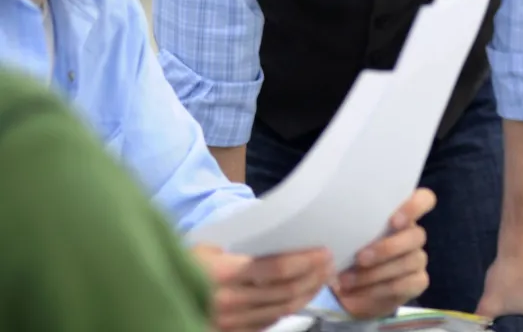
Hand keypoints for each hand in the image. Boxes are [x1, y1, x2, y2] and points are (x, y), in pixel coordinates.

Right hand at [192, 243, 331, 331]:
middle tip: (329, 263)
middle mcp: (229, 302)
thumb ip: (242, 246)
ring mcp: (230, 322)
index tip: (323, 252)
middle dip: (313, 277)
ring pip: (282, 310)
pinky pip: (268, 323)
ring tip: (322, 278)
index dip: (305, 261)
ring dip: (307, 294)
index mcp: (223, 274)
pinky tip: (299, 296)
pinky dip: (288, 309)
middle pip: (285, 292)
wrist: (155, 291)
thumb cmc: (184, 262)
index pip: (276, 270)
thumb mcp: (208, 246)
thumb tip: (282, 237)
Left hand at [335, 188, 436, 318]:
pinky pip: (405, 284)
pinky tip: (357, 291)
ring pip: (409, 261)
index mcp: (400, 215)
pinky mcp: (418, 282)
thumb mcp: (344, 239)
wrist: (351, 290)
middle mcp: (413, 235)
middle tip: (360, 258)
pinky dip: (378, 288)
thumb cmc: (348, 254)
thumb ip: (345, 231)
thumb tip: (332, 238)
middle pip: (417, 235)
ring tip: (346, 280)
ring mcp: (418, 259)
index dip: (415, 206)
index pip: (424, 199)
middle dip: (387, 248)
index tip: (394, 220)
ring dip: (376, 272)